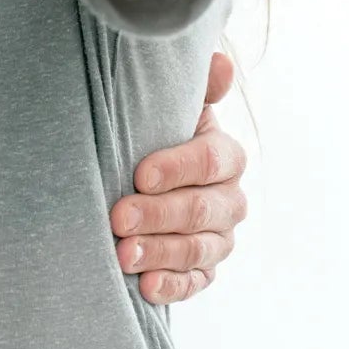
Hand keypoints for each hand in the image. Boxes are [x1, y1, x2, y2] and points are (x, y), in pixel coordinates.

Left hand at [111, 51, 247, 303]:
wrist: (143, 174)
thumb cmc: (154, 132)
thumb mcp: (169, 106)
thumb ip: (195, 87)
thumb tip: (219, 61)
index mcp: (225, 155)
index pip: (210, 161)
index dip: (176, 168)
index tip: (139, 174)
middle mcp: (231, 199)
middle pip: (202, 210)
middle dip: (159, 215)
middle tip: (118, 218)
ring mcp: (220, 238)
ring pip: (199, 249)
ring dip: (159, 253)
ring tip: (122, 255)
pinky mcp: (205, 269)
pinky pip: (196, 282)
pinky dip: (172, 286)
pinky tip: (145, 287)